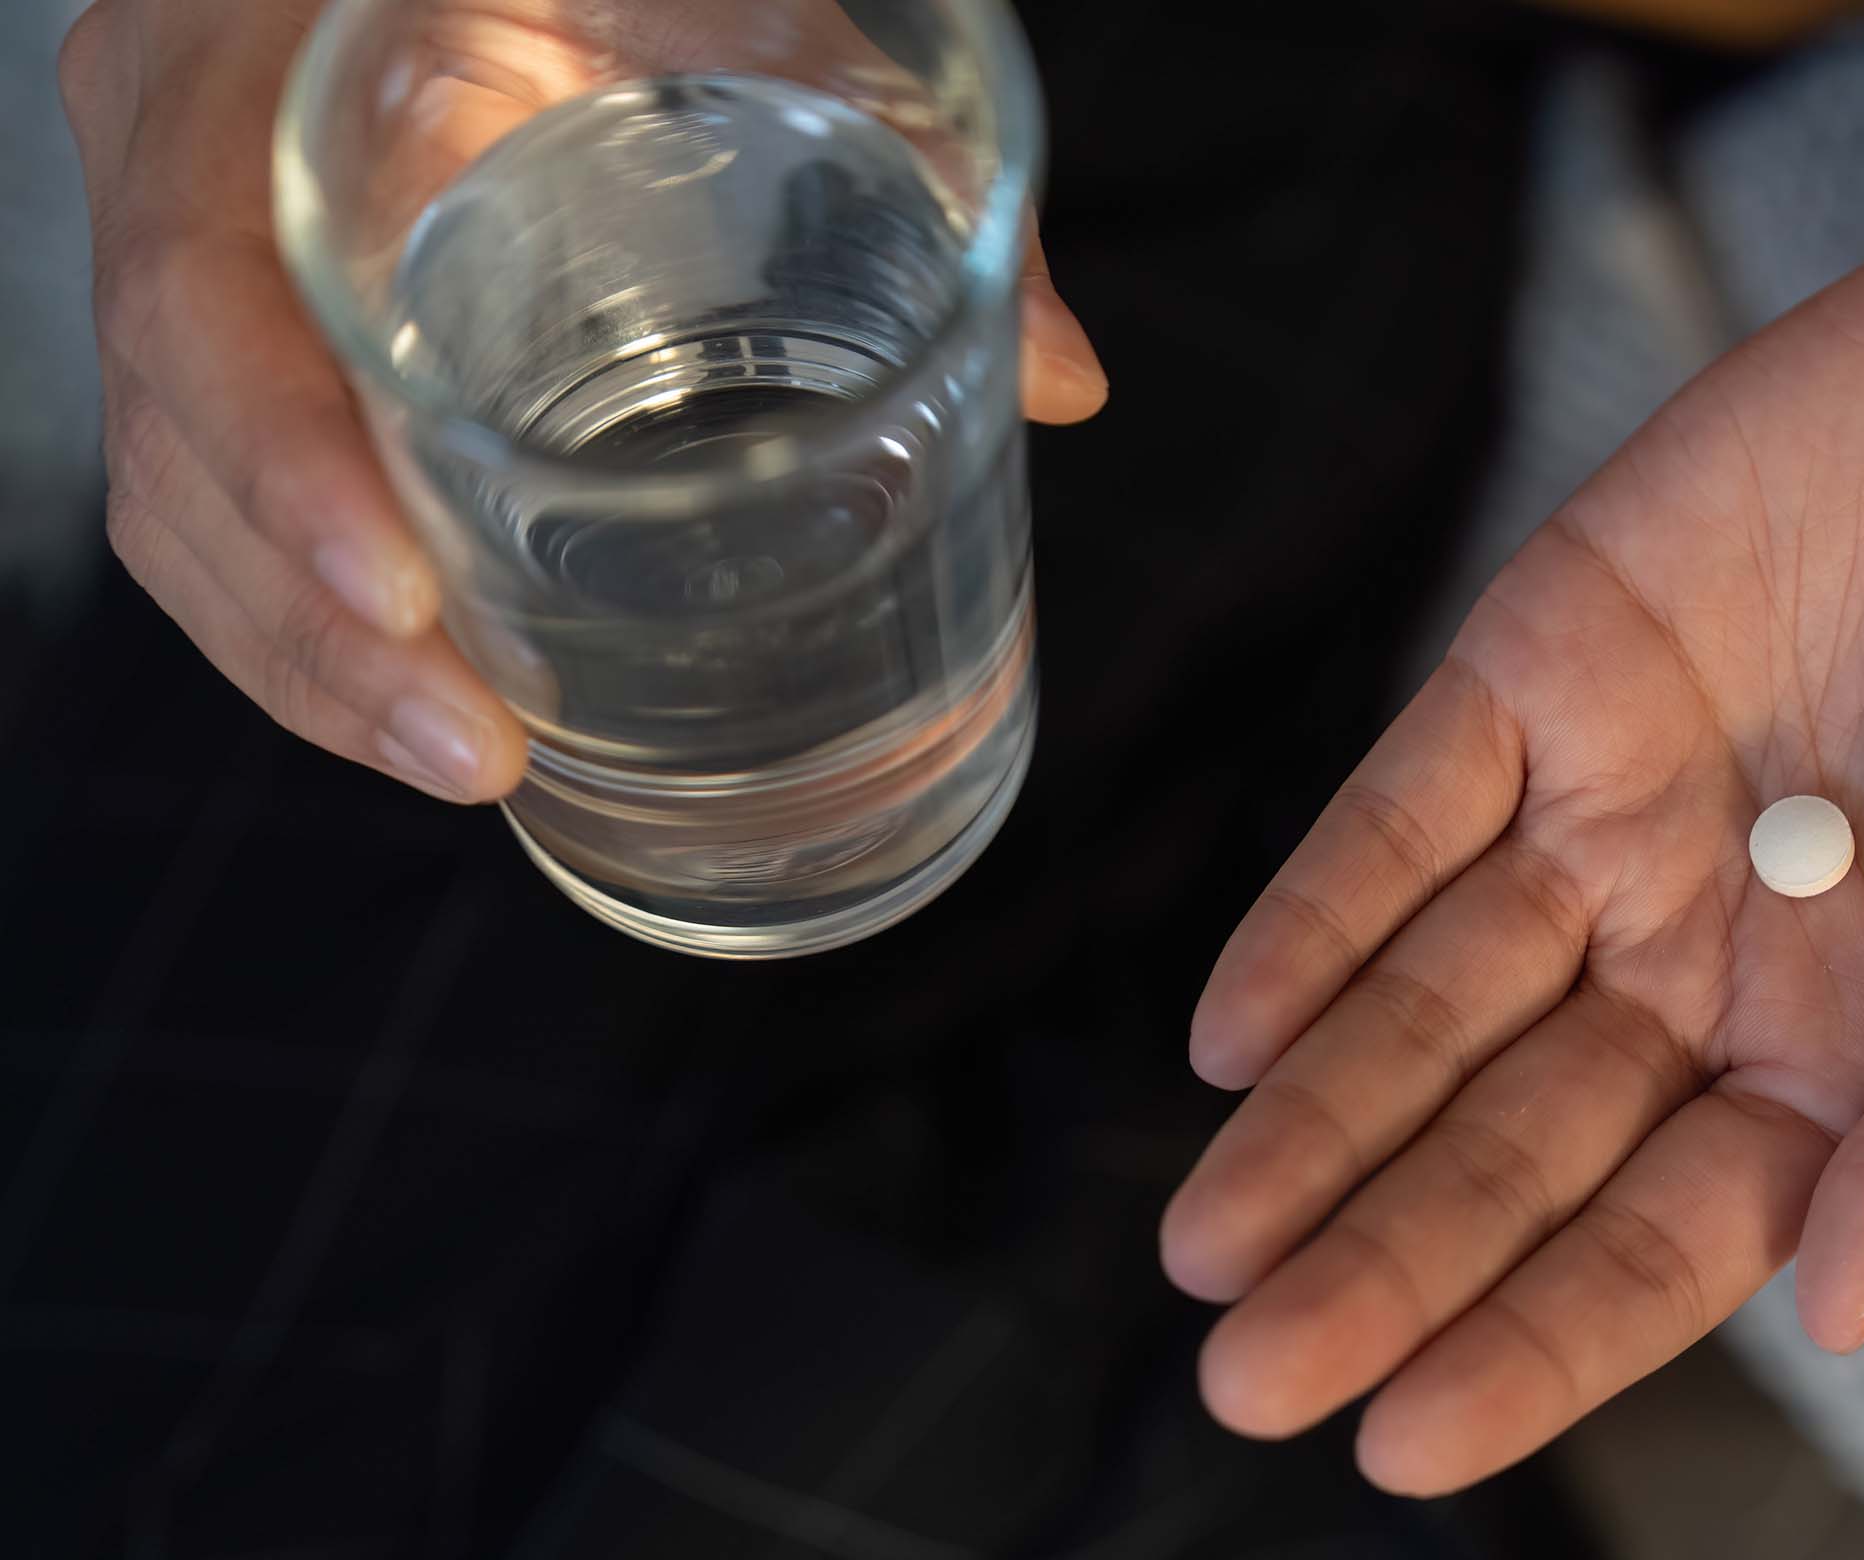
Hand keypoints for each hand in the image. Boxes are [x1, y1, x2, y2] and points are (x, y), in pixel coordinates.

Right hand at [56, 0, 1104, 802]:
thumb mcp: (735, 5)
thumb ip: (892, 150)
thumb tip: (1069, 381)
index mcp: (287, 56)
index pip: (208, 275)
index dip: (283, 458)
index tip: (405, 590)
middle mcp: (190, 140)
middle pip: (175, 419)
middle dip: (309, 625)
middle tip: (472, 748)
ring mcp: (180, 224)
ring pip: (171, 477)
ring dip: (304, 655)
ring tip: (468, 758)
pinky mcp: (219, 306)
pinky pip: (201, 477)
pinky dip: (293, 610)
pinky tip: (416, 700)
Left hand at [1159, 61, 1863, 1491]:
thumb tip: (1850, 1305)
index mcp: (1854, 1049)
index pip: (1670, 1235)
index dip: (1540, 1338)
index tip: (1405, 1437)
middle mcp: (1710, 958)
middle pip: (1517, 1144)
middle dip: (1386, 1260)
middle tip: (1252, 1371)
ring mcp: (1614, 815)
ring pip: (1431, 1002)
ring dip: (1319, 1119)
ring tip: (1206, 1242)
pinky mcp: (1544, 669)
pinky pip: (1404, 812)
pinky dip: (1318, 914)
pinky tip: (1234, 1027)